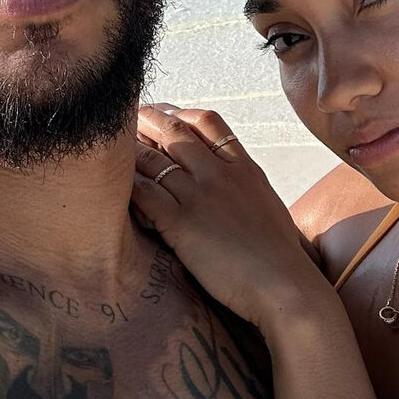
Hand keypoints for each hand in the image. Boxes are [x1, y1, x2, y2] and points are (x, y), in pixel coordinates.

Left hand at [133, 104, 335, 331]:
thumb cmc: (281, 257)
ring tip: (112, 146)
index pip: (208, 123)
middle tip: (129, 116)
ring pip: (154, 159)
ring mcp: (199, 196)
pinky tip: (116, 185)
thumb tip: (239, 187)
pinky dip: (128, 185)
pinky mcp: (181, 224)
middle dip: (148, 120)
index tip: (165, 112)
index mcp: (243, 168)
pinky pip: (145, 194)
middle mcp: (219, 174)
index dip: (181, 113)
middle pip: (175, 132)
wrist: (286, 286)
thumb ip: (246, 187)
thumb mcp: (267, 205)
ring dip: (131, 148)